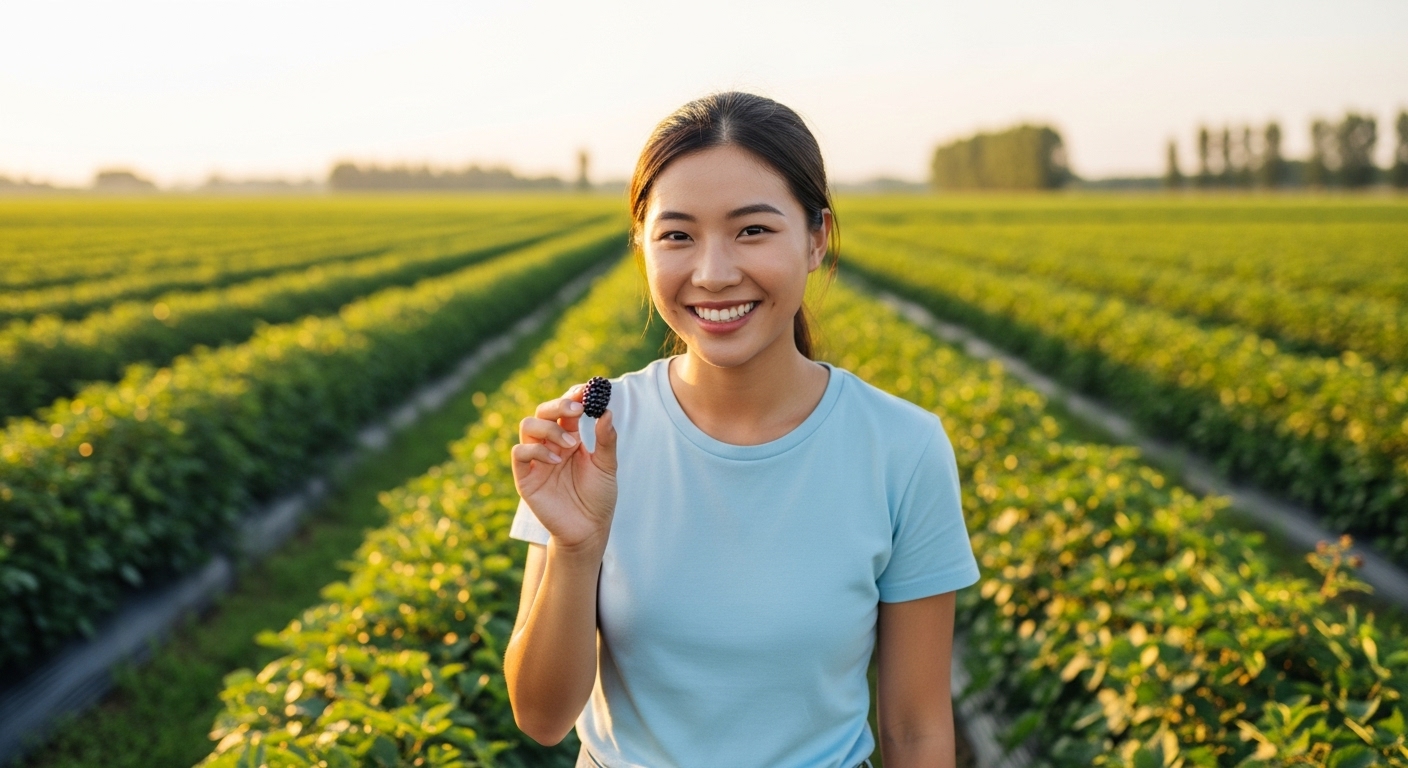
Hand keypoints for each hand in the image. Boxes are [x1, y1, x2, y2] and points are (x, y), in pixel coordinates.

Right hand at [510, 383, 617, 552]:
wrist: (589, 530)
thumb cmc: (598, 498)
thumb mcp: (607, 466)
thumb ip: (606, 440)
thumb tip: (606, 412)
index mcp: (569, 437)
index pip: (566, 409)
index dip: (574, 395)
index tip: (589, 389)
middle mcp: (550, 444)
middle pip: (543, 411)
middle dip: (558, 404)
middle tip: (578, 409)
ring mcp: (536, 460)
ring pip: (528, 426)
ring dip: (549, 428)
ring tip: (571, 445)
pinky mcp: (525, 477)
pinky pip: (519, 453)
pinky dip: (536, 450)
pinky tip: (556, 460)